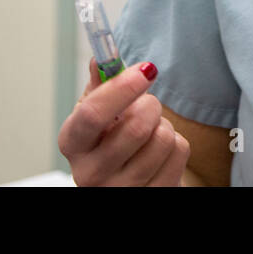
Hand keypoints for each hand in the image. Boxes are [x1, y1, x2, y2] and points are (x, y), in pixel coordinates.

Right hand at [58, 59, 190, 185]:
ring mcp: (122, 190)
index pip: (93, 114)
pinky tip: (160, 152)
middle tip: (147, 106)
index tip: (146, 69)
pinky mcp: (154, 194)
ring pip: (163, 138)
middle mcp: (91, 173)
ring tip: (151, 132)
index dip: (122, 88)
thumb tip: (101, 58)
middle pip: (137, 126)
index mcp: (72, 144)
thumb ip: (100, 84)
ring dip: (164, 125)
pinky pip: (180, 152)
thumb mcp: (98, 113)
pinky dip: (177, 144)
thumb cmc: (110, 140)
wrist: (128, 181)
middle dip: (151, 105)